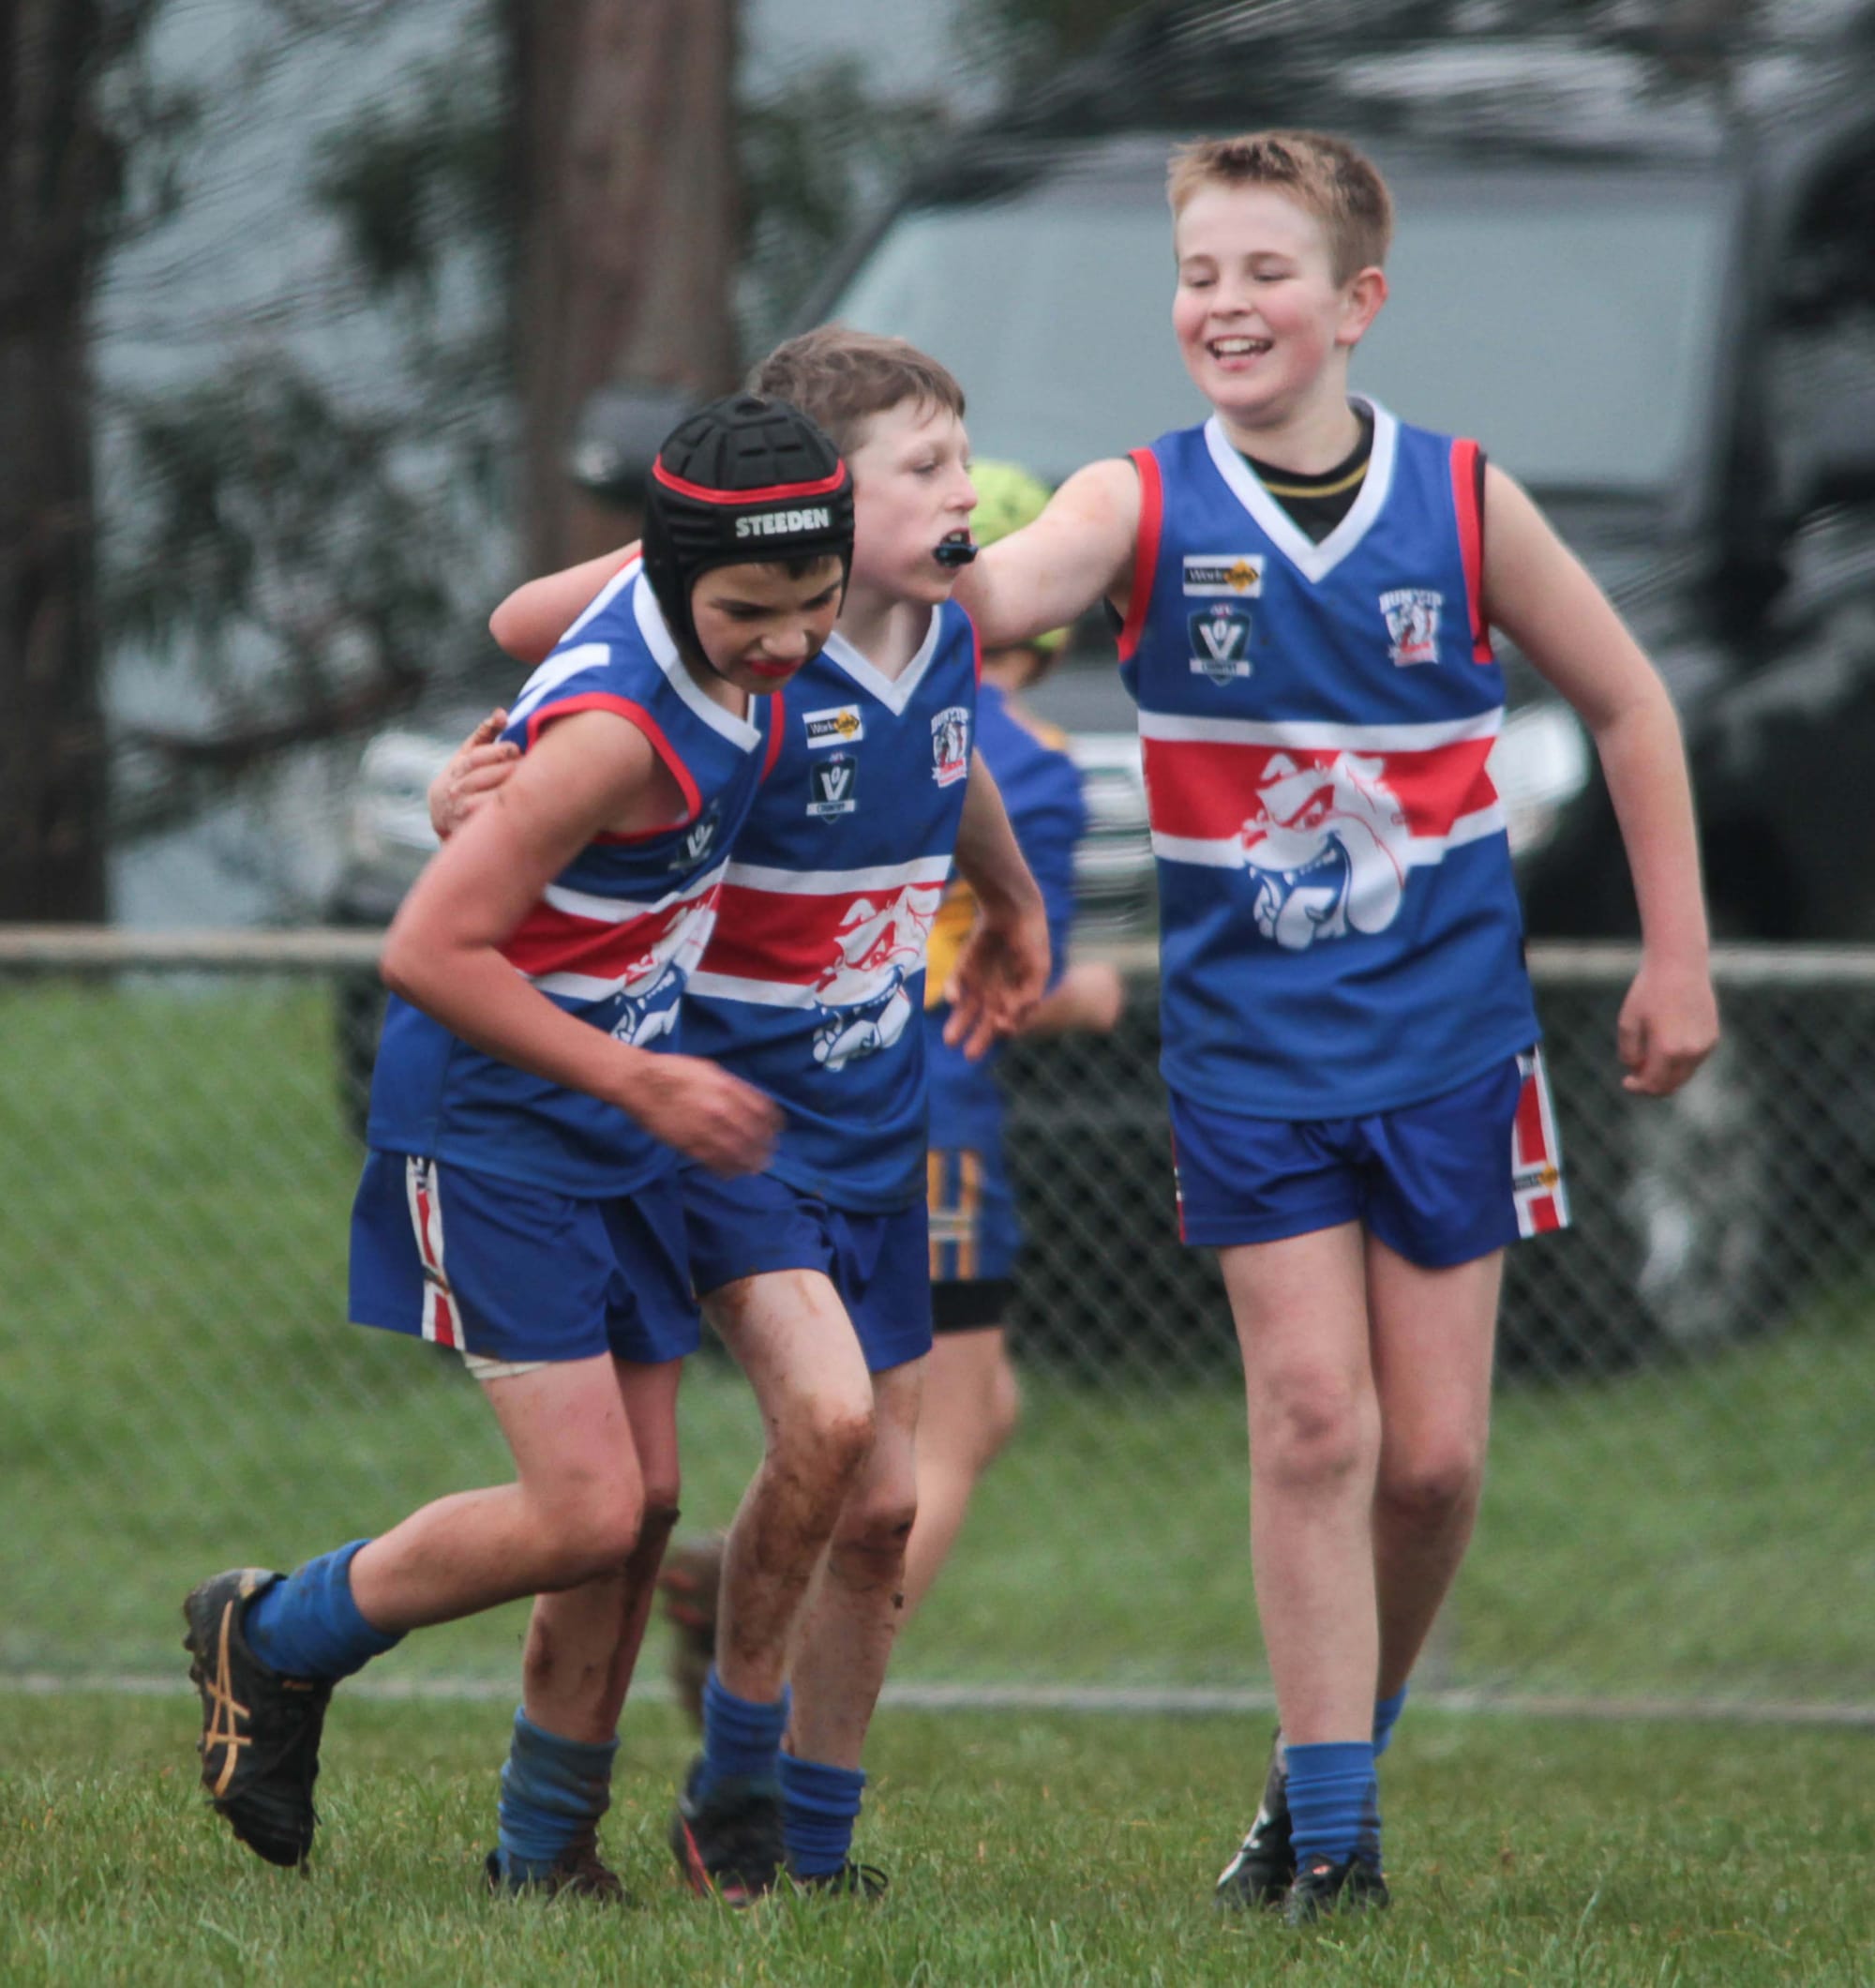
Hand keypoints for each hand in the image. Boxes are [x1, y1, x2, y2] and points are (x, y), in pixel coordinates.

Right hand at [429, 709, 518, 839]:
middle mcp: (456, 789)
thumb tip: (502, 713)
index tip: (516, 749)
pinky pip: (488, 822)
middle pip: (482, 777)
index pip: (475, 758)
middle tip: (530, 766)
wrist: (443, 816)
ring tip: (530, 785)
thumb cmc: (463, 778)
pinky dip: (505, 814)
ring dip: (508, 792)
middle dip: (507, 771)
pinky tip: (523, 808)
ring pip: (485, 800)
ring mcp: (461, 810)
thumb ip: (485, 733)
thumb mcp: (468, 755)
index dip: (497, 752)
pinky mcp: (468, 829)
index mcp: (457, 768)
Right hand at [625, 1054, 780, 1175]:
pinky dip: (727, 1170)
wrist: (639, 1082)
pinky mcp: (688, 1145)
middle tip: (770, 1154)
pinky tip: (733, 1173)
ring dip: (750, 1162)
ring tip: (756, 1168)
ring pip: (737, 1153)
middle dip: (765, 1147)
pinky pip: (714, 1162)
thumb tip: (751, 1103)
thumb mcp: (710, 1070)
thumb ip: (732, 1086)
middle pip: (754, 1135)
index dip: (774, 1124)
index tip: (778, 1131)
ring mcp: (705, 1129)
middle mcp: (721, 1109)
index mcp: (727, 1088)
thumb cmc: (674, 1071)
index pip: (762, 1111)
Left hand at [942, 899, 1050, 1060]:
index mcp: (1019, 994)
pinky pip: (956, 984)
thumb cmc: (1031, 938)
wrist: (1012, 907)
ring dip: (960, 1024)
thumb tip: (1010, 1020)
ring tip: (950, 1041)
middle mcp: (999, 991)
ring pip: (968, 1009)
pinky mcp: (964, 967)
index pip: (1011, 1020)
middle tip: (970, 1056)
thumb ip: (1028, 995)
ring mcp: (980, 980)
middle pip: (987, 1021)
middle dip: (979, 1038)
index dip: (1006, 1027)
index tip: (1002, 1027)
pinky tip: (953, 1000)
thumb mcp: (1037, 968)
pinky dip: (953, 992)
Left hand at [1617, 954, 1718, 1096]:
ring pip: (1684, 1074)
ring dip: (1666, 1074)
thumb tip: (1636, 1071)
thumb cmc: (1648, 992)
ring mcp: (1705, 1046)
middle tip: (1636, 1078)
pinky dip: (1679, 1062)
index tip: (1626, 1082)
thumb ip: (1629, 1052)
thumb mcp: (1628, 1022)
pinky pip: (1694, 1060)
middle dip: (1652, 1086)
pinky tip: (1666, 1048)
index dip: (1638, 1087)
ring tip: (1648, 1061)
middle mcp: (1691, 1052)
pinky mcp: (1713, 1037)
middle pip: (1671, 1085)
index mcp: (1668, 1050)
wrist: (1679, 966)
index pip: (1653, 1084)